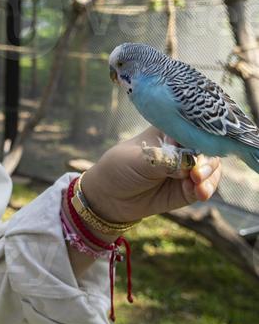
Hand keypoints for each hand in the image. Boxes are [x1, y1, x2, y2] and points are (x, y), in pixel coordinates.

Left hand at [79, 125, 222, 224]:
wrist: (111, 197)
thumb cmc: (120, 167)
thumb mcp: (138, 160)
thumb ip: (163, 160)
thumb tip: (187, 164)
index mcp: (170, 130)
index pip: (193, 126)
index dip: (203, 134)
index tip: (203, 144)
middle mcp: (183, 146)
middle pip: (208, 147)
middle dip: (206, 160)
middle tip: (196, 173)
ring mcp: (188, 167)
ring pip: (212, 167)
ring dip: (209, 175)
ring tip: (197, 183)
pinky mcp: (189, 188)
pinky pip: (206, 186)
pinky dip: (207, 189)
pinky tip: (199, 192)